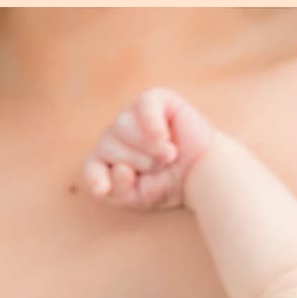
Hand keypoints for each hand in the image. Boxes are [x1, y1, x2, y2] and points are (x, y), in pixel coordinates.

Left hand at [80, 88, 216, 210]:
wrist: (204, 174)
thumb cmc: (170, 184)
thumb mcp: (140, 197)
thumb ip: (119, 190)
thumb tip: (119, 168)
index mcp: (108, 157)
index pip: (92, 164)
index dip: (97, 177)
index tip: (104, 191)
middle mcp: (117, 133)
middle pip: (106, 146)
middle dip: (135, 163)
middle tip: (160, 168)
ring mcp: (133, 114)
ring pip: (122, 126)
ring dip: (148, 149)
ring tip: (169, 155)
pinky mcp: (154, 99)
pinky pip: (143, 106)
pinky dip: (153, 126)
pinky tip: (165, 139)